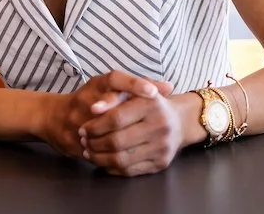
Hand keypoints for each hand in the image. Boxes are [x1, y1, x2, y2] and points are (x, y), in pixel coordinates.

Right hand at [37, 70, 172, 158]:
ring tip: (144, 143)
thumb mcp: (112, 87)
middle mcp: (86, 100)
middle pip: (111, 110)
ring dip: (124, 141)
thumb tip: (169, 87)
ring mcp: (76, 121)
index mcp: (97, 84)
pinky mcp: (71, 141)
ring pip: (103, 133)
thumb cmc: (91, 99)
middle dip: (133, 122)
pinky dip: (109, 156)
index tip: (153, 93)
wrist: (53, 116)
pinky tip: (126, 158)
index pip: (115, 79)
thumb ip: (140, 86)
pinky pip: (93, 150)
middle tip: (153, 128)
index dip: (134, 84)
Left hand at [79, 91, 197, 176]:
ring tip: (89, 152)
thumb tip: (93, 108)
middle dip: (94, 144)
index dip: (95, 126)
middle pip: (117, 141)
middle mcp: (160, 126)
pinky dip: (111, 168)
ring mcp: (162, 147)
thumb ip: (112, 97)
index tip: (84, 128)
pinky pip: (129, 171)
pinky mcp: (161, 163)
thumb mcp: (134, 92)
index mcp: (151, 104)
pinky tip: (104, 161)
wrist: (180, 121)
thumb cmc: (150, 104)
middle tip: (84, 141)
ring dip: (99, 158)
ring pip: (121, 159)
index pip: (116, 118)